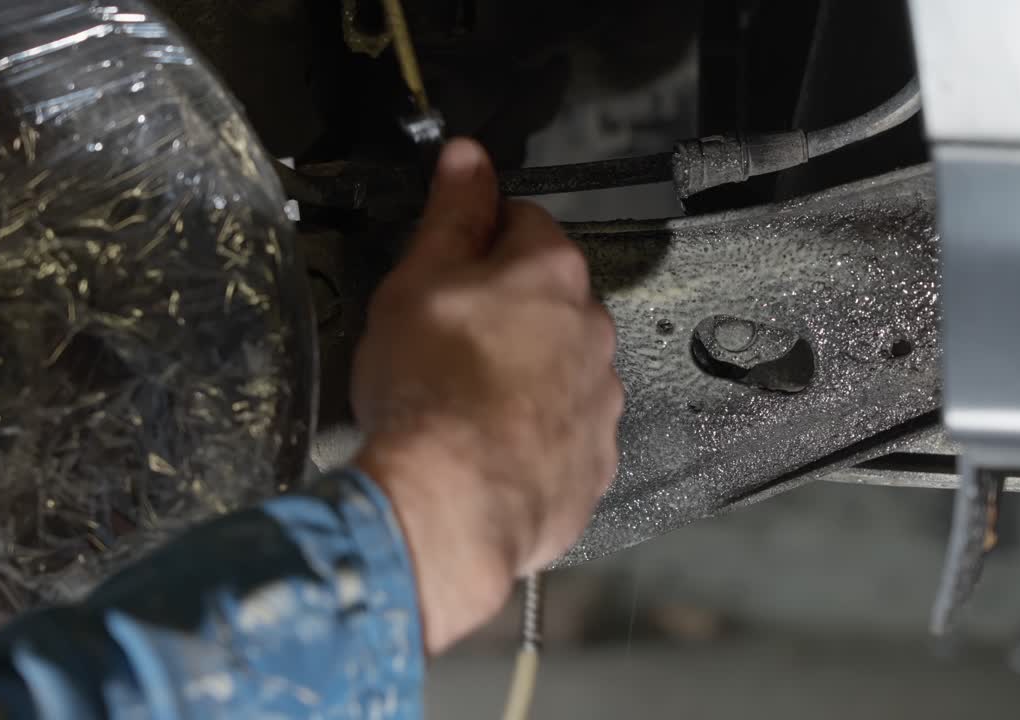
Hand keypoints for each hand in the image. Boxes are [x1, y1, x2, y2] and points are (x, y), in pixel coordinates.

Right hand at [351, 139, 622, 653]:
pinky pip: (569, 433)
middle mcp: (594, 331)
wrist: (450, 505)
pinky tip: (492, 450)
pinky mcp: (596, 464)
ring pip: (565, 367)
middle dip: (509, 310)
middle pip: (552, 299)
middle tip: (449, 343)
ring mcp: (602, 402)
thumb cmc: (428, 389)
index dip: (481, 238)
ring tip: (467, 405)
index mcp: (552, 273)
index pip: (524, 222)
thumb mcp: (417, 282)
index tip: (450, 264)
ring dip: (528, 374)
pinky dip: (538, 436)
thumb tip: (469, 156)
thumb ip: (452, 214)